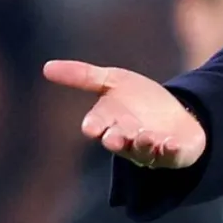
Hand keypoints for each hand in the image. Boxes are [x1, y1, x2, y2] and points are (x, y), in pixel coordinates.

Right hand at [43, 60, 206, 169]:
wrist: (176, 115)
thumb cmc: (138, 100)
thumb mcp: (113, 81)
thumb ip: (82, 76)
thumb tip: (45, 67)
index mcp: (109, 122)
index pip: (97, 125)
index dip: (94, 126)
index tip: (91, 127)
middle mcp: (127, 139)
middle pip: (117, 141)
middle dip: (116, 140)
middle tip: (114, 138)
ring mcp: (151, 149)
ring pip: (143, 151)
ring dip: (143, 145)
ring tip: (147, 137)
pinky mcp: (174, 154)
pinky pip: (172, 155)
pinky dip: (172, 150)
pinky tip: (172, 144)